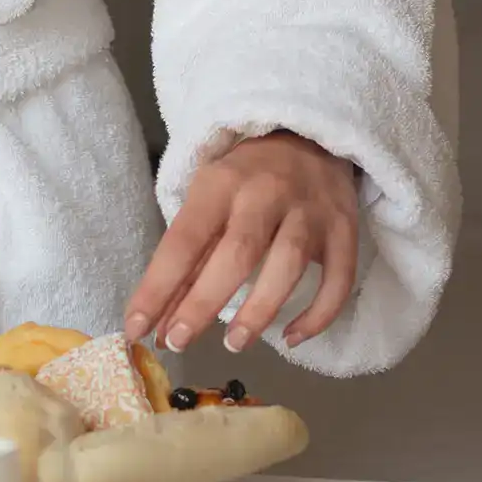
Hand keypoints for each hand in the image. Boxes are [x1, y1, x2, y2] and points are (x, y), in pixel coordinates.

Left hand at [125, 132, 358, 353]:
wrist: (310, 137)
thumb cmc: (245, 179)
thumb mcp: (207, 202)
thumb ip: (187, 262)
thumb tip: (158, 324)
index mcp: (221, 183)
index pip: (184, 240)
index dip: (158, 287)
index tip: (136, 329)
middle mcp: (267, 193)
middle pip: (237, 253)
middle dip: (203, 302)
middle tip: (178, 343)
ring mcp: (311, 210)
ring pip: (289, 263)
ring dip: (260, 310)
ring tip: (234, 345)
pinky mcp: (345, 228)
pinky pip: (339, 277)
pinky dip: (318, 314)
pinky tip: (292, 338)